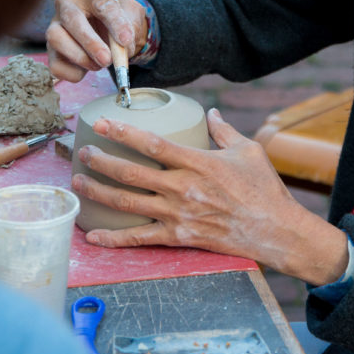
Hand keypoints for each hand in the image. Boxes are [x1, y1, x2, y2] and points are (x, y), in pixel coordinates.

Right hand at [45, 0, 147, 81]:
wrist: (107, 27)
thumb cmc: (118, 17)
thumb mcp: (130, 14)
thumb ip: (130, 27)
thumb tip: (122, 48)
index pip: (102, 3)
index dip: (115, 23)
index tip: (126, 40)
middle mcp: (66, 3)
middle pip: (72, 19)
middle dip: (91, 43)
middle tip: (107, 60)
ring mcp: (54, 25)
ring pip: (56, 39)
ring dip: (80, 57)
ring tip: (100, 64)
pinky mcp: (50, 49)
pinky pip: (55, 64)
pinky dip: (73, 72)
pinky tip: (87, 69)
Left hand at [71, 108, 348, 285]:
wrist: (276, 230)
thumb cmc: (265, 188)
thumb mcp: (248, 151)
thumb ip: (224, 131)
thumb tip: (211, 114)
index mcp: (197, 162)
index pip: (151, 144)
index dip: (122, 131)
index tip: (102, 122)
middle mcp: (182, 188)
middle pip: (131, 173)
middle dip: (101, 161)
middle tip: (82, 153)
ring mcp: (178, 214)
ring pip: (128, 203)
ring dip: (99, 192)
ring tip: (78, 182)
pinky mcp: (179, 237)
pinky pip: (140, 239)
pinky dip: (114, 239)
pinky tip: (92, 237)